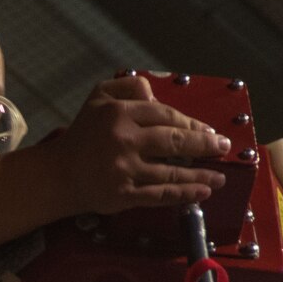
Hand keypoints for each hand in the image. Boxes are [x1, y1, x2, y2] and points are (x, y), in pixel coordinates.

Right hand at [40, 74, 231, 215]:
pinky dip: (184, 194)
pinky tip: (202, 191)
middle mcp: (123, 139)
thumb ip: (128, 85)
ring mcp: (123, 169)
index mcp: (119, 112)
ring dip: (201, 174)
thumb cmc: (84, 134)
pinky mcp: (123, 195)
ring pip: (172, 172)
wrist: (59, 174)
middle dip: (205, 146)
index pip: (166, 115)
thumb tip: (157, 94)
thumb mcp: (99, 96)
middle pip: (174, 141)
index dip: (192, 124)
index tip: (210, 131)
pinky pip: (160, 195)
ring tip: (220, 175)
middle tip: (223, 148)